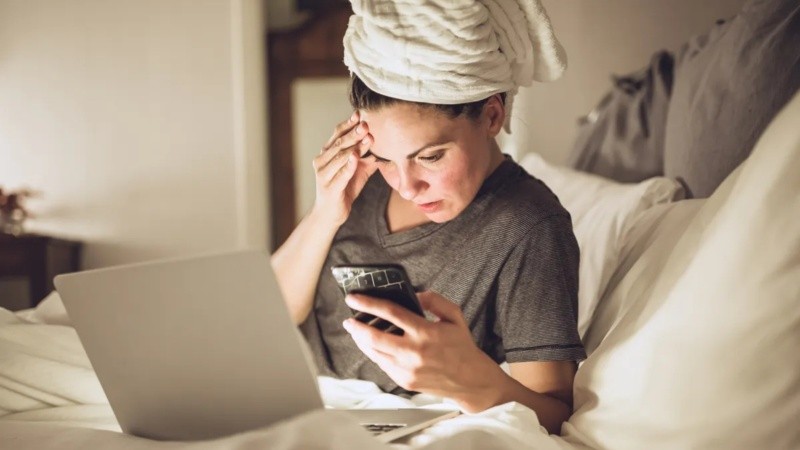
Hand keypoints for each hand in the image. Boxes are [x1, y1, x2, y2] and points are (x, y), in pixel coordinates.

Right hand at [312, 111, 376, 225]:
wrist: (330, 215)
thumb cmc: (344, 190)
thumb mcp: (358, 171)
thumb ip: (367, 158)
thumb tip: (385, 146)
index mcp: (327, 154)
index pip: (337, 134)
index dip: (348, 124)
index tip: (360, 114)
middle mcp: (321, 161)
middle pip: (339, 143)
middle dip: (354, 133)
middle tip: (366, 123)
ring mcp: (323, 175)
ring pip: (340, 157)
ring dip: (354, 146)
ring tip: (367, 137)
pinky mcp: (330, 188)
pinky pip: (340, 175)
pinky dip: (349, 165)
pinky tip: (356, 157)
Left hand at [342, 291, 505, 408]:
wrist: (470, 380)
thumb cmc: (461, 347)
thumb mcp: (454, 316)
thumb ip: (434, 300)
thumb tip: (414, 295)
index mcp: (425, 332)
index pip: (390, 313)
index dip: (368, 303)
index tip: (355, 298)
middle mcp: (414, 351)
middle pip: (374, 336)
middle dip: (356, 325)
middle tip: (349, 319)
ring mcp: (407, 369)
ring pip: (374, 352)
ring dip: (361, 340)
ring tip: (356, 331)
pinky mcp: (405, 381)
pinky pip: (382, 364)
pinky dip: (374, 353)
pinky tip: (372, 346)